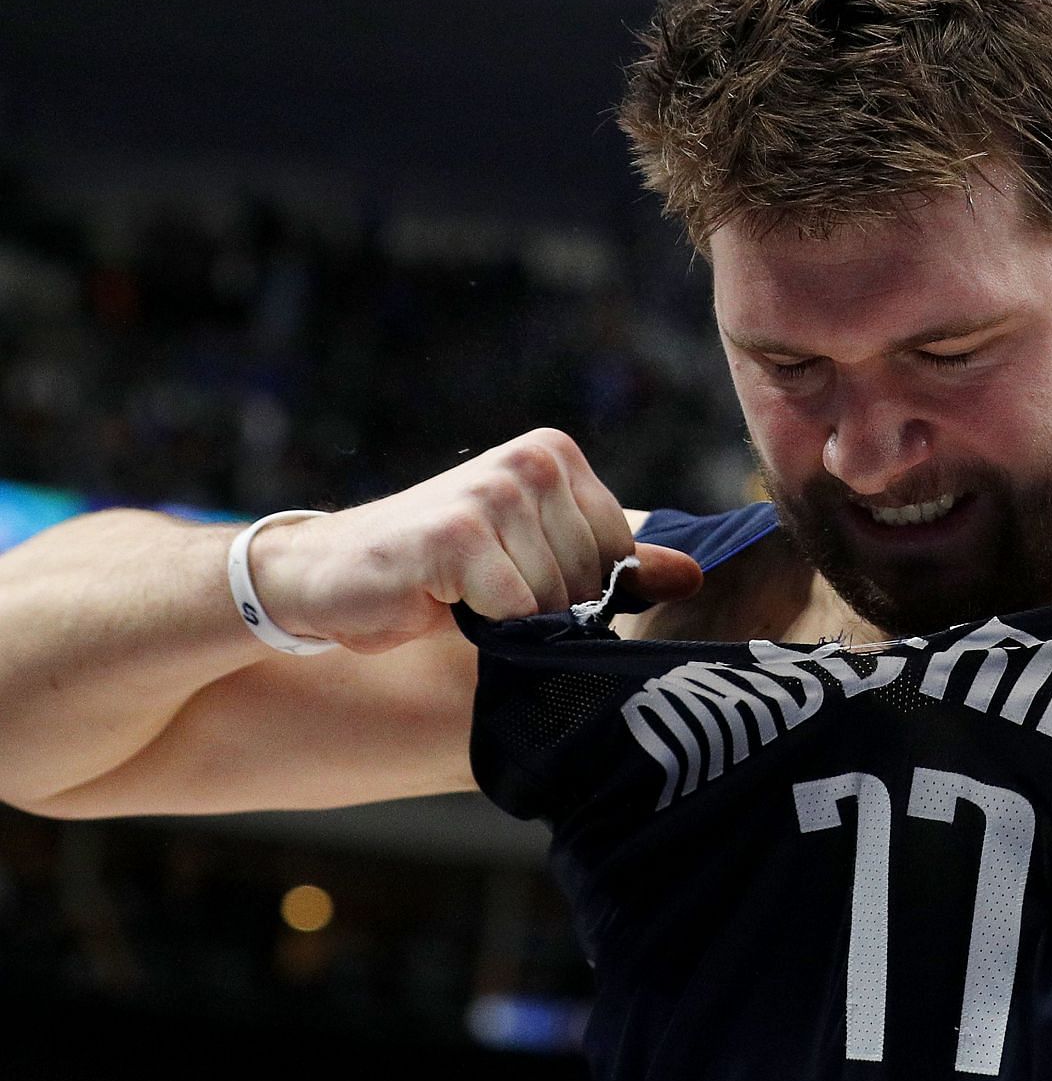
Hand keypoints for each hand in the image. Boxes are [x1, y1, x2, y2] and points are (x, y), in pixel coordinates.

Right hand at [248, 428, 702, 652]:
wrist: (328, 575)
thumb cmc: (437, 571)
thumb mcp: (535, 559)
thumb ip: (616, 565)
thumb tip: (693, 576)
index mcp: (556, 455)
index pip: (619, 554)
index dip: (578, 590)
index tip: (519, 579)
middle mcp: (532, 461)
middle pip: (592, 579)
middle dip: (545, 607)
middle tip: (483, 591)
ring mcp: (496, 493)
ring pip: (557, 600)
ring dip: (512, 619)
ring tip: (461, 593)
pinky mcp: (459, 535)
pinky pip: (517, 613)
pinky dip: (485, 625)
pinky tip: (440, 599)